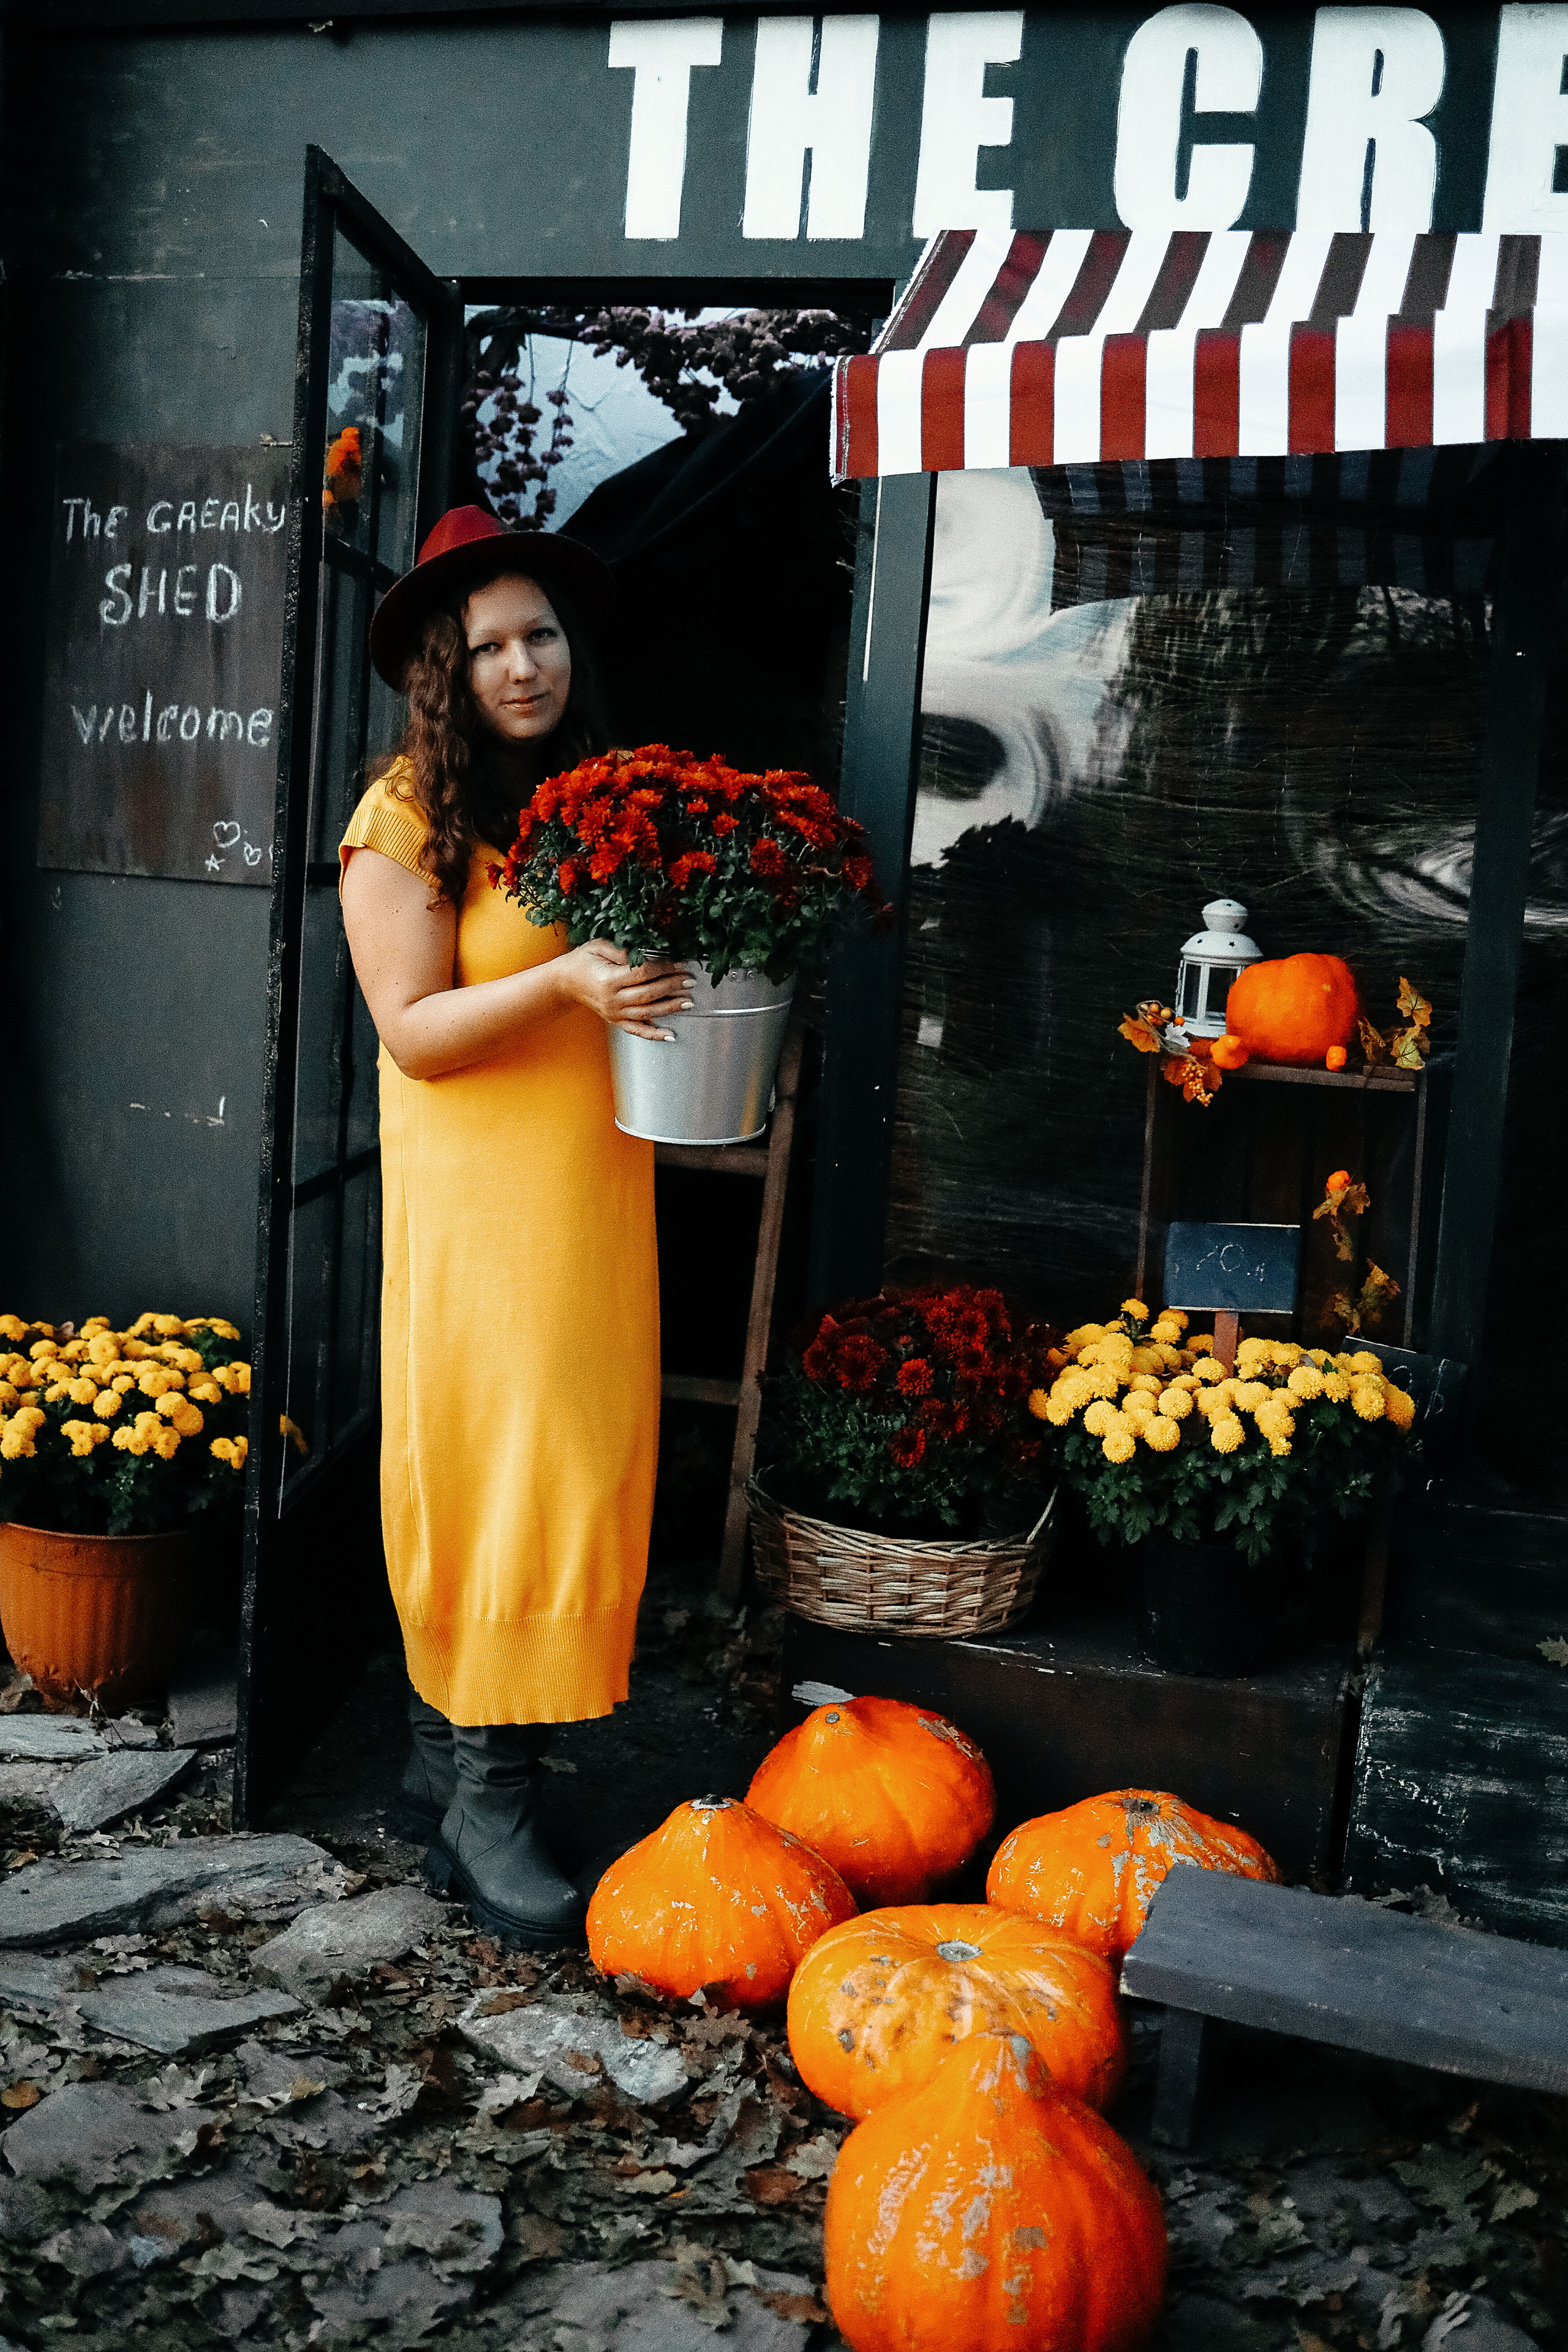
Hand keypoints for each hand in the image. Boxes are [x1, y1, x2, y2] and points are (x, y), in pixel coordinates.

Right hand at [561, 939, 693, 1040]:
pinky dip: (654, 1035)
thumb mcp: (598, 947)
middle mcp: (612, 999)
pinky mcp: (616, 1021)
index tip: (679, 963)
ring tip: (688, 1002)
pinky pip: (637, 1030)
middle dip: (672, 987)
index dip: (664, 968)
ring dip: (670, 1008)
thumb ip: (622, 951)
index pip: (643, 973)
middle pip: (649, 993)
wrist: (564, 982)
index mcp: (609, 979)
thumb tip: (646, 953)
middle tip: (689, 980)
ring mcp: (615, 1013)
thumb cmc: (582, 961)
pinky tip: (670, 1035)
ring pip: (647, 1012)